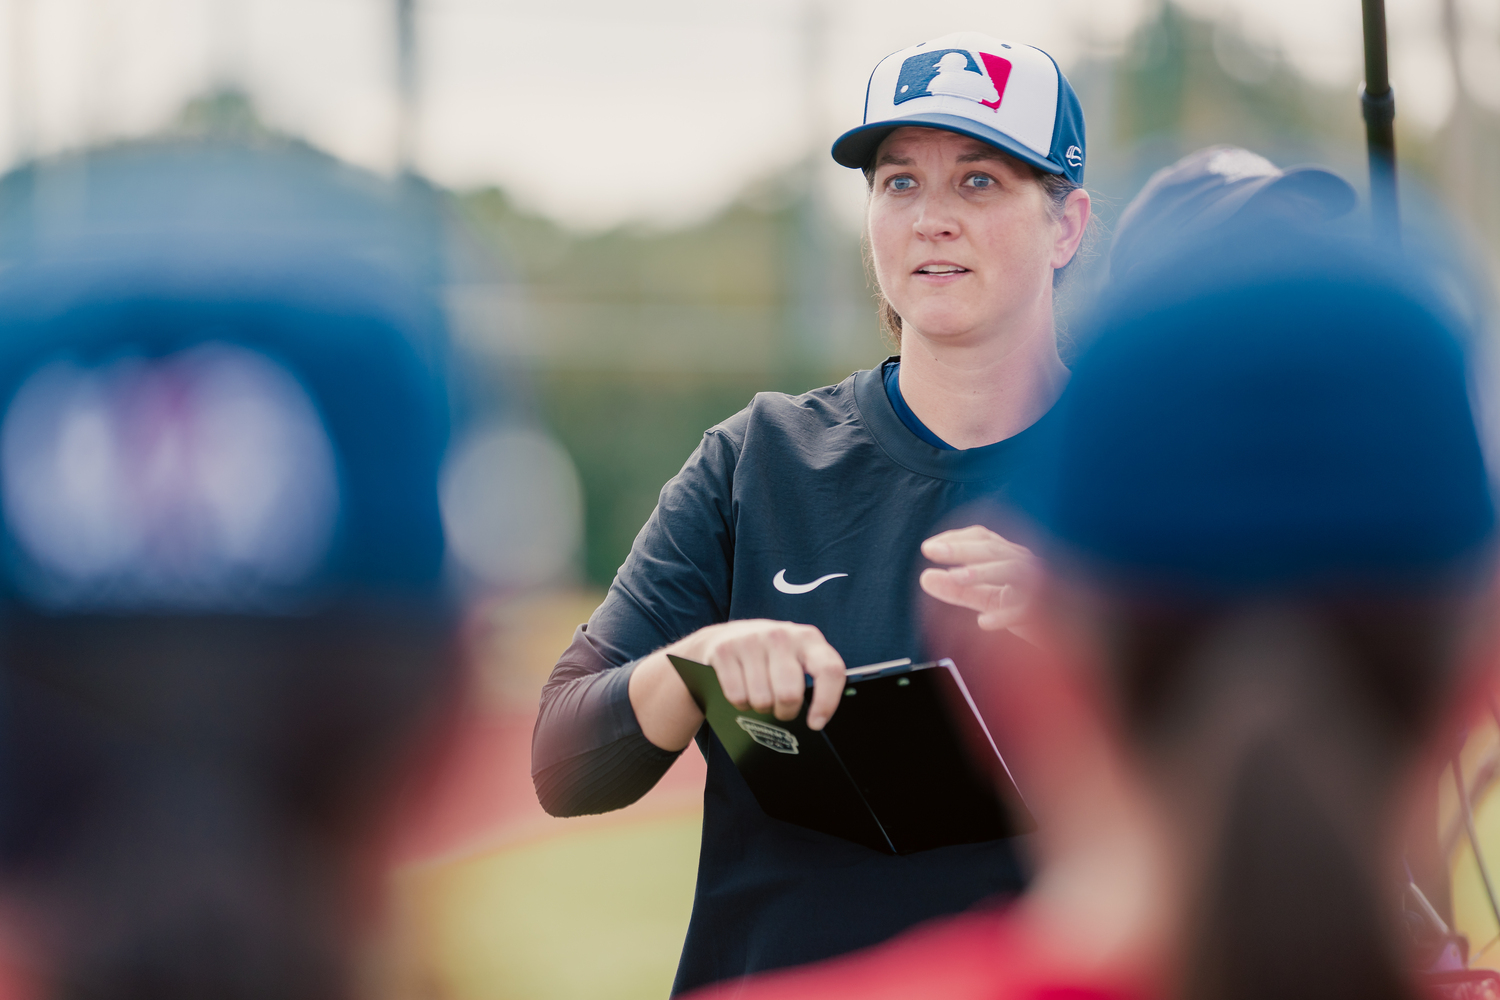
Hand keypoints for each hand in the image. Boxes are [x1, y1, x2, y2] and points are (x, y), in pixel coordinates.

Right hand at [678, 619, 846, 726]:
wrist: (727, 635)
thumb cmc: (772, 654)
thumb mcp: (797, 656)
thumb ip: (814, 678)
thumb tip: (818, 721)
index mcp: (808, 638)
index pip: (829, 670)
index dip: (826, 702)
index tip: (816, 723)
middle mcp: (781, 636)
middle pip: (789, 694)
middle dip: (786, 712)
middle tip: (783, 711)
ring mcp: (751, 640)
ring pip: (762, 700)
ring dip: (761, 707)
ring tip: (761, 696)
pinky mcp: (725, 650)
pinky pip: (737, 696)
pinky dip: (741, 704)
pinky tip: (743, 691)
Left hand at [919, 525, 1041, 639]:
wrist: (1073, 634)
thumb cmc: (1031, 610)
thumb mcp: (991, 599)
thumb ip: (960, 590)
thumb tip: (925, 578)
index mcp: (1013, 557)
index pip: (984, 537)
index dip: (956, 538)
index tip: (929, 547)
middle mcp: (1027, 565)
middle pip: (993, 549)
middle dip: (960, 548)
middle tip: (929, 550)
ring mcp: (1040, 585)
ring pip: (1011, 570)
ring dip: (982, 572)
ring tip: (955, 578)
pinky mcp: (1048, 611)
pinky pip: (1028, 609)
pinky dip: (1006, 615)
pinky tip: (983, 623)